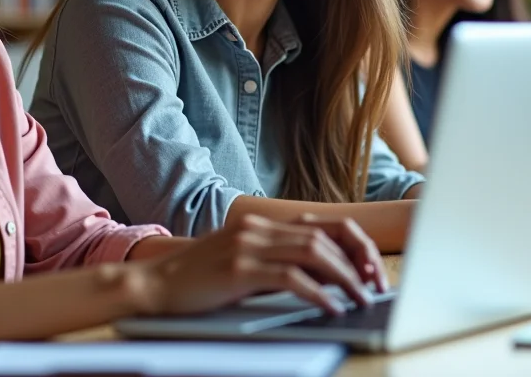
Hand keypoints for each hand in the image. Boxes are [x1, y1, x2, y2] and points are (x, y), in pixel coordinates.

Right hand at [136, 215, 383, 316]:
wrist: (155, 284)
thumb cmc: (199, 279)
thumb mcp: (242, 261)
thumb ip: (277, 260)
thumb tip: (324, 276)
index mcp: (262, 223)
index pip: (322, 224)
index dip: (354, 243)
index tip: (371, 268)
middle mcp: (258, 227)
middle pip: (325, 235)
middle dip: (358, 260)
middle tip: (375, 285)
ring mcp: (248, 245)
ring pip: (314, 253)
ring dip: (345, 277)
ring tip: (361, 299)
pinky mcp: (239, 269)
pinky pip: (291, 278)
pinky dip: (318, 293)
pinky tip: (332, 308)